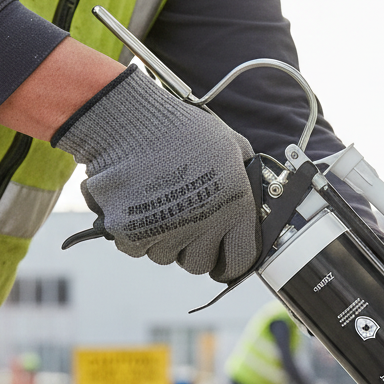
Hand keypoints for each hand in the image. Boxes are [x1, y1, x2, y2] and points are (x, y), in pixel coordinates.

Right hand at [52, 68, 260, 280]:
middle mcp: (204, 223)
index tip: (222, 256)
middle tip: (182, 221)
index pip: (241, 260)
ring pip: (166, 256)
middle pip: (200, 264)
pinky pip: (136, 249)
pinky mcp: (133, 234)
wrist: (127, 120)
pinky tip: (136, 204)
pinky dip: (133, 233)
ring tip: (157, 202)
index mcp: (234, 206)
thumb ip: (246, 179)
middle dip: (192, 248)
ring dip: (162, 238)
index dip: (231, 260)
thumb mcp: (229, 146)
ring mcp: (168, 231)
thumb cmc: (178, 129)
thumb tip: (256, 202)